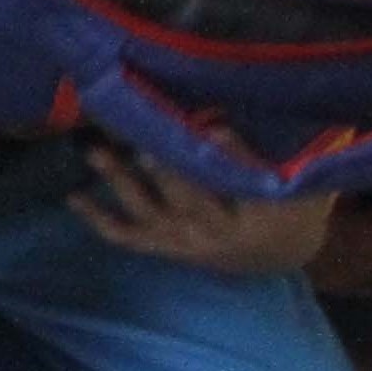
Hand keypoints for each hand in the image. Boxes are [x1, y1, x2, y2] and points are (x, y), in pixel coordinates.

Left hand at [72, 146, 330, 272]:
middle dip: (167, 173)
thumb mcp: (298, 183)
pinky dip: (99, 219)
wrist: (273, 254)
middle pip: (192, 200)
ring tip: (96, 151)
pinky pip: (127, 236)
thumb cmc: (288, 205)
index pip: (248, 185)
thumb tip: (230, 115)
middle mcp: (219, 234)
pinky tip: (73, 196)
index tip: (216, 129)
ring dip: (121, 182)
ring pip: (150, 213)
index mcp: (262, 216)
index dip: (234, 156)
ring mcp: (186, 242)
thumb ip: (270, 155)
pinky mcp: (164, 247)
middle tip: (144, 145)